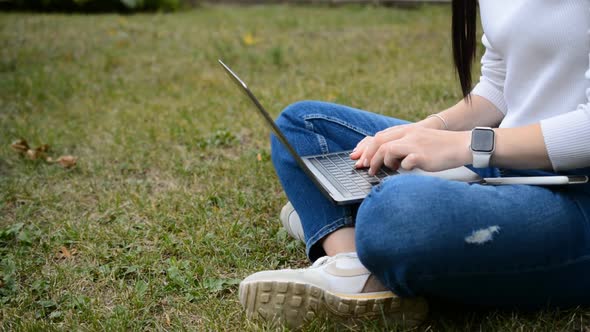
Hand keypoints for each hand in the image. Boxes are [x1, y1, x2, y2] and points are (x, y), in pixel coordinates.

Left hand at [350, 125, 471, 174]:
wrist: (462, 145)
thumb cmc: (441, 146)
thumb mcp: (419, 140)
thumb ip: (404, 145)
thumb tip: (387, 158)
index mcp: (407, 130)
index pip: (380, 136)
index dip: (367, 148)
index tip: (359, 158)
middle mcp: (409, 135)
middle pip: (380, 142)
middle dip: (369, 156)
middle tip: (365, 167)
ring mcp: (415, 144)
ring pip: (388, 150)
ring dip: (381, 162)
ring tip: (383, 170)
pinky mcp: (422, 155)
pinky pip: (404, 162)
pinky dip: (401, 168)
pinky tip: (404, 170)